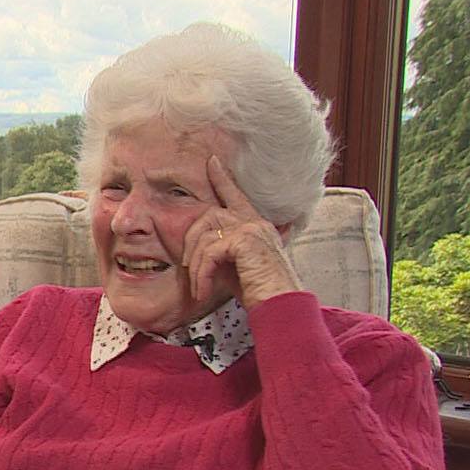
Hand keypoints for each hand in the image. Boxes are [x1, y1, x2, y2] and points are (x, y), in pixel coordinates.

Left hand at [184, 155, 303, 310]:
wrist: (281, 306)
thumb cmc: (261, 293)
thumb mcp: (236, 268)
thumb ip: (221, 254)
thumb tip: (195, 253)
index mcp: (255, 226)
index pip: (236, 195)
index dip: (222, 178)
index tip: (212, 163)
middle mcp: (255, 222)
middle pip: (208, 215)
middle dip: (190, 243)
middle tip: (188, 269)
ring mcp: (251, 229)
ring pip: (204, 237)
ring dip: (196, 268)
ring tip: (199, 289)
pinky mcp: (245, 241)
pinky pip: (209, 253)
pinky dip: (201, 275)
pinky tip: (204, 291)